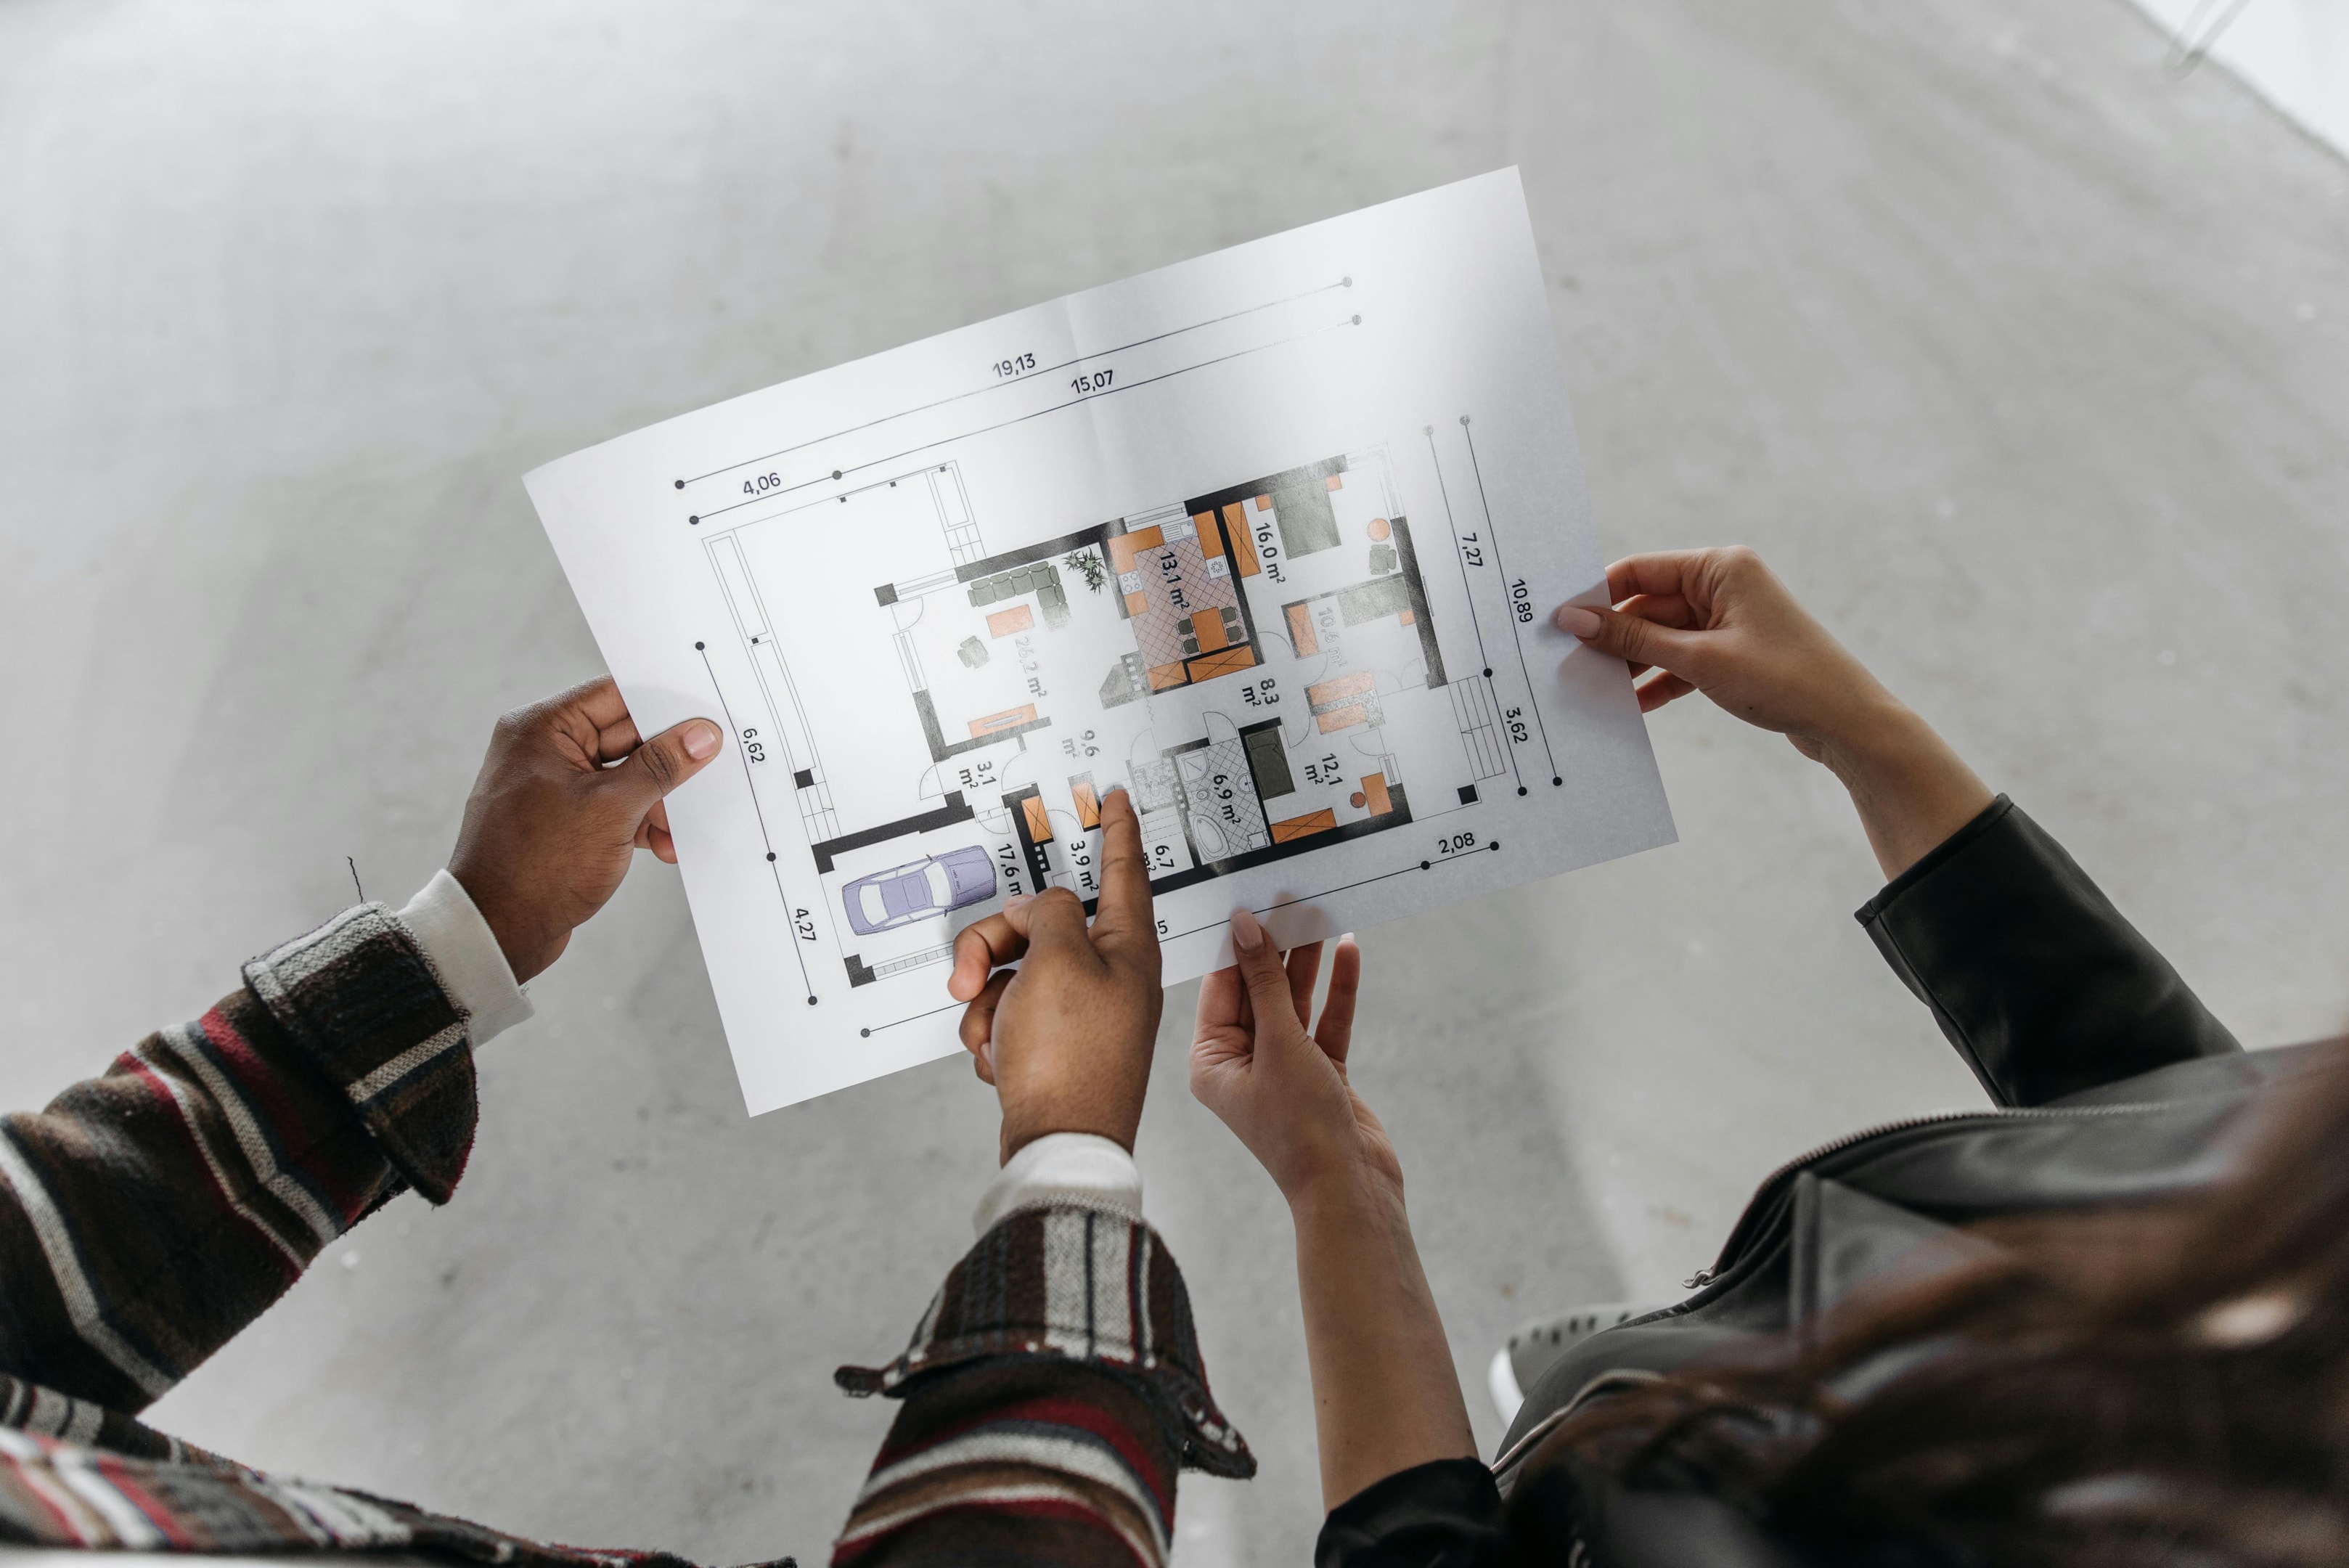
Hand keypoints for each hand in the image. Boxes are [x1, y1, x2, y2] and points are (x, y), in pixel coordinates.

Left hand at [448, 677, 721, 982]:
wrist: (497, 932)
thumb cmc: (536, 866)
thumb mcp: (612, 808)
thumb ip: (660, 767)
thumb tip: (700, 735)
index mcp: (541, 728)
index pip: (615, 695)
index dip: (664, 705)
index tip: (706, 717)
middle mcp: (543, 749)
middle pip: (625, 737)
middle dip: (666, 766)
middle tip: (705, 777)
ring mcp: (553, 786)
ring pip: (624, 776)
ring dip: (657, 802)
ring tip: (675, 832)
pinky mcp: (563, 819)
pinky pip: (613, 806)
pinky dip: (639, 822)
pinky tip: (662, 847)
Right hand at [947, 786, 1162, 1161]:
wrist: (1057, 1146)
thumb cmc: (1070, 1059)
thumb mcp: (1057, 959)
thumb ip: (1048, 912)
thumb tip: (1037, 910)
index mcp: (1127, 949)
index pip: (1124, 870)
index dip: (1118, 830)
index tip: (1117, 799)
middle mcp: (1111, 977)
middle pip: (1042, 925)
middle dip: (994, 945)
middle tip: (970, 976)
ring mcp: (1082, 1013)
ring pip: (1015, 971)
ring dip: (988, 1000)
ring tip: (995, 1036)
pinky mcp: (1055, 1045)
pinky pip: (1009, 1014)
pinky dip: (994, 1033)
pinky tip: (1001, 1060)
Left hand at [1194, 914, 1474, 1507]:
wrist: (1349, 1190)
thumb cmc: (1302, 1129)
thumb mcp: (1280, 1042)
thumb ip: (1266, 981)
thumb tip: (1247, 925)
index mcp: (1211, 1061)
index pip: (1221, 987)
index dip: (1238, 943)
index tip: (1250, 898)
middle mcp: (1242, 1063)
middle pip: (1258, 989)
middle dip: (1275, 946)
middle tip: (1289, 895)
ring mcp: (1283, 1070)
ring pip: (1294, 1001)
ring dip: (1308, 961)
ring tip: (1319, 911)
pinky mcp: (1320, 1077)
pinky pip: (1326, 1022)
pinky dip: (1337, 990)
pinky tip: (1347, 951)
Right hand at [1555, 546, 1992, 876]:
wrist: (1847, 722)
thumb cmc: (1785, 679)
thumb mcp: (1700, 659)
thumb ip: (1635, 638)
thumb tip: (1576, 619)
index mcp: (1720, 567)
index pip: (1641, 570)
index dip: (1598, 595)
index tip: (1560, 622)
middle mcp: (1724, 585)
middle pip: (1647, 605)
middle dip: (1612, 636)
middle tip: (1569, 664)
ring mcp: (1728, 620)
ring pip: (1661, 636)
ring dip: (1633, 662)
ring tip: (1594, 690)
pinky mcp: (1733, 653)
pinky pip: (1681, 660)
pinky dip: (1659, 680)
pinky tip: (1632, 705)